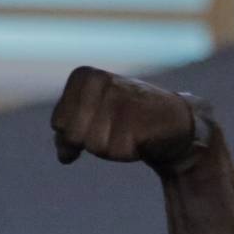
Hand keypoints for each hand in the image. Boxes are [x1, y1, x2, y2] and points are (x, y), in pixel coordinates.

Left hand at [49, 67, 196, 165]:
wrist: (174, 121)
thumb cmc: (127, 119)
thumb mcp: (92, 119)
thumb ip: (68, 134)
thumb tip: (64, 156)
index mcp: (84, 77)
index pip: (58, 124)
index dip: (76, 134)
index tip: (99, 122)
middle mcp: (100, 81)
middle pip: (73, 136)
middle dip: (92, 141)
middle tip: (116, 128)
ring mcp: (119, 98)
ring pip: (94, 146)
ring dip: (112, 147)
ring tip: (131, 131)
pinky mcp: (138, 118)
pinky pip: (117, 152)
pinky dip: (129, 152)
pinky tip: (143, 136)